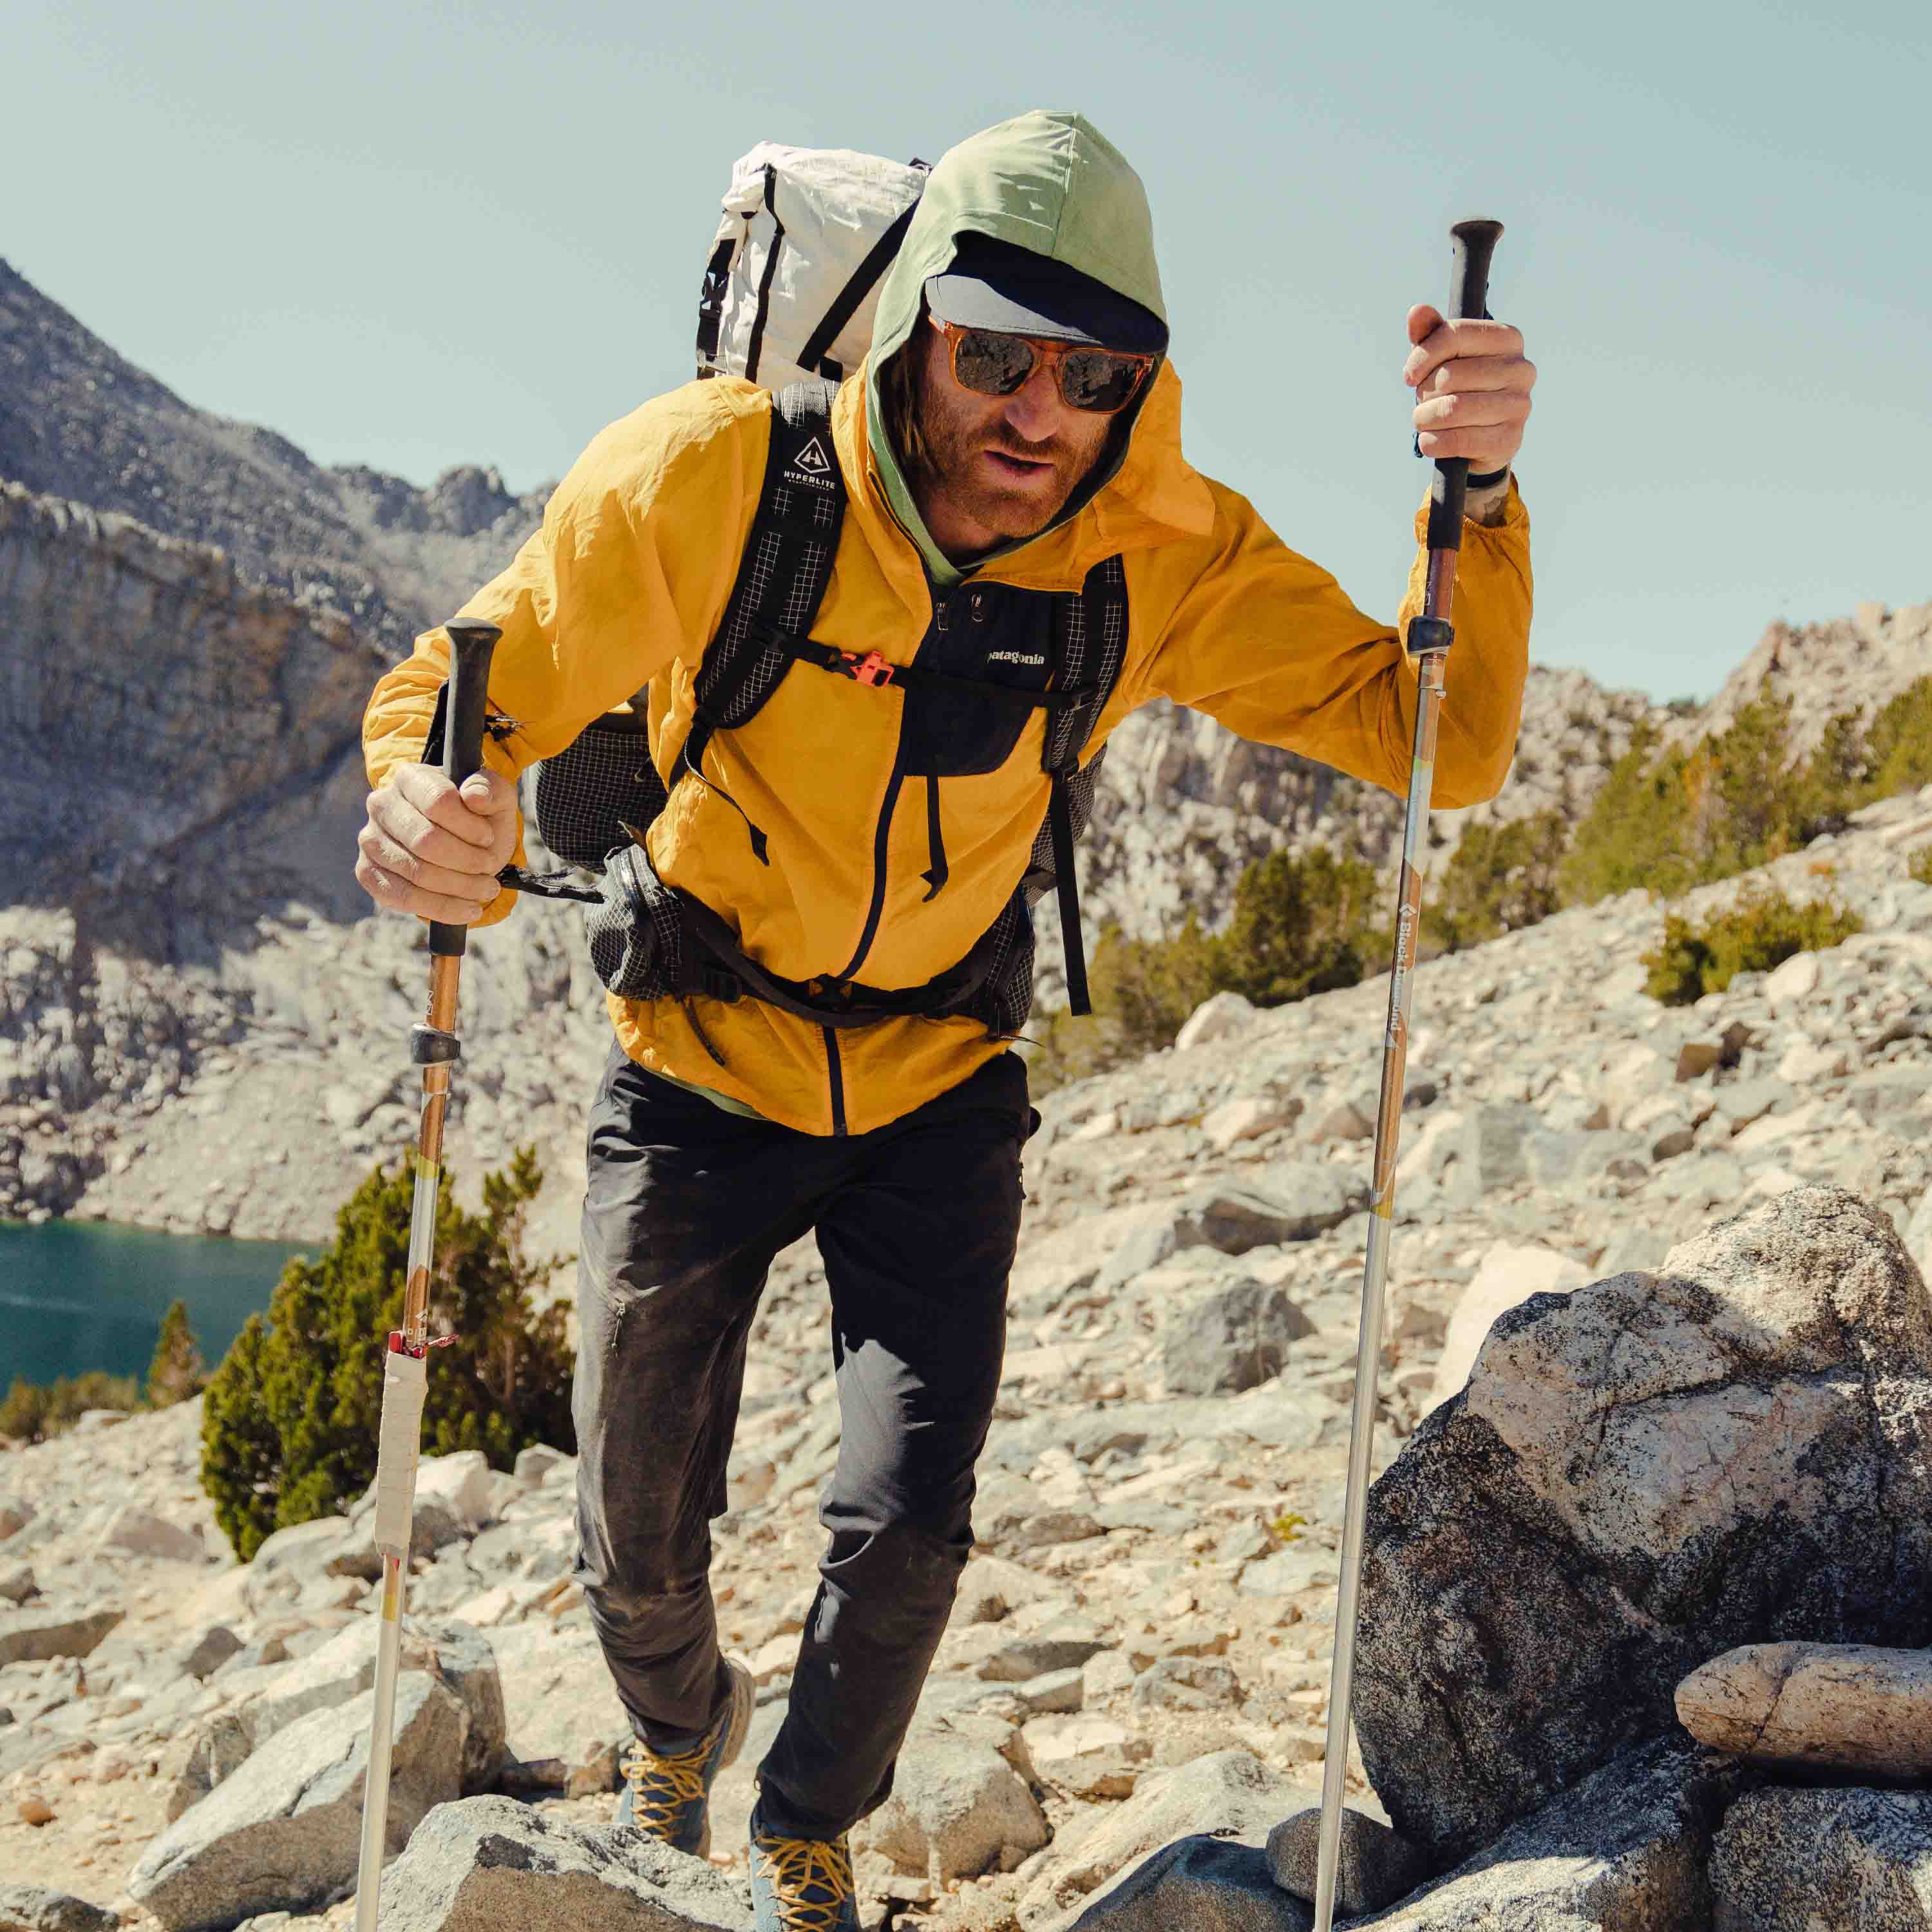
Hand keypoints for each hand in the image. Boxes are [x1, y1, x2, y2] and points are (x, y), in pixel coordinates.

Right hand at [356, 764, 516, 921]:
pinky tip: (468, 909)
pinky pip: (401, 897)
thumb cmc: (478, 817)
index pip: (438, 801)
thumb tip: (474, 796)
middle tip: (490, 867)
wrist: (461, 844)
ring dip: (460, 886)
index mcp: (410, 777)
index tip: (488, 838)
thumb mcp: (495, 797)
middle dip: (467, 860)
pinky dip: (441, 907)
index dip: (469, 826)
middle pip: (426, 840)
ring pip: (416, 872)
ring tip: (487, 888)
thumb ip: (490, 789)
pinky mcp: (368, 872)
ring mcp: (371, 840)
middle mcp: (381, 805)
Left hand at [1404, 305, 1534, 472]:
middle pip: (1450, 376)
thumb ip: (1429, 332)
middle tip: (1422, 401)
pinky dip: (1434, 442)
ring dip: (1424, 418)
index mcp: (1508, 338)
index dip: (1422, 357)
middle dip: (1424, 392)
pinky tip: (1429, 441)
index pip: (1455, 335)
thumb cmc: (1460, 387)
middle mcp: (1521, 369)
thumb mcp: (1443, 356)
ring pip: (1452, 409)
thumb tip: (1416, 311)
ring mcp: (1520, 405)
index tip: (1409, 376)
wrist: (1482, 437)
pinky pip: (1460, 441)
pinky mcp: (1511, 440)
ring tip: (1423, 420)